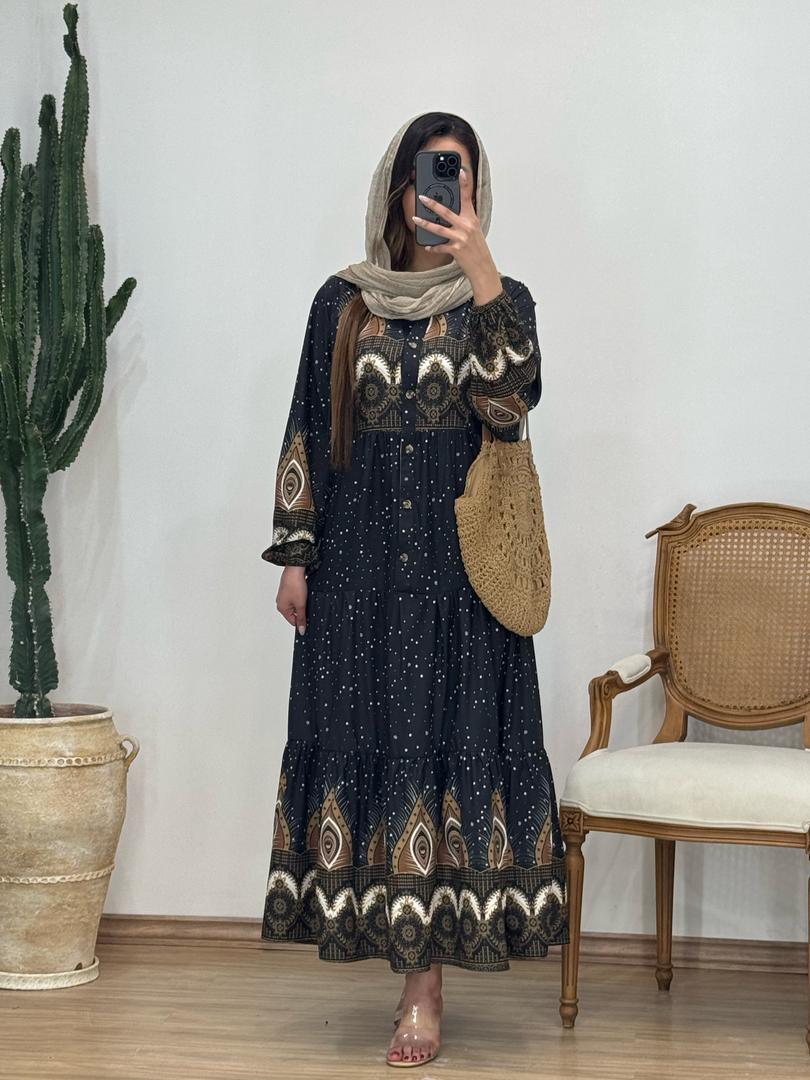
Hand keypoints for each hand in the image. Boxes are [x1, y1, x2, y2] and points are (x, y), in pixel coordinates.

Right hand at [276, 565, 306, 633]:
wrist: (295, 569)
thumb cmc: (295, 585)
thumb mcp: (301, 604)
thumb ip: (301, 618)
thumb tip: (302, 630)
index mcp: (282, 609)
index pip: (293, 621)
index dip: (302, 620)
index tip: (310, 617)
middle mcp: (281, 603)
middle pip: (294, 614)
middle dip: (302, 611)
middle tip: (307, 604)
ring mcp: (284, 597)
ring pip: (296, 606)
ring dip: (302, 604)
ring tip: (305, 597)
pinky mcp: (288, 591)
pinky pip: (295, 598)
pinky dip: (301, 598)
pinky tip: (304, 593)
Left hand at [412, 166, 499, 296]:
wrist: (483, 267)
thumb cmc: (477, 248)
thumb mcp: (474, 230)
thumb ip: (464, 219)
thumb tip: (451, 211)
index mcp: (472, 218)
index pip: (467, 198)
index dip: (464, 184)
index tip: (460, 171)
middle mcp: (466, 226)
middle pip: (447, 211)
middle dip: (433, 204)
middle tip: (422, 197)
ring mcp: (460, 237)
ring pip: (439, 228)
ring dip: (425, 223)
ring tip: (415, 218)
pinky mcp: (455, 249)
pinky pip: (440, 246)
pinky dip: (433, 246)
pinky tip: (427, 245)